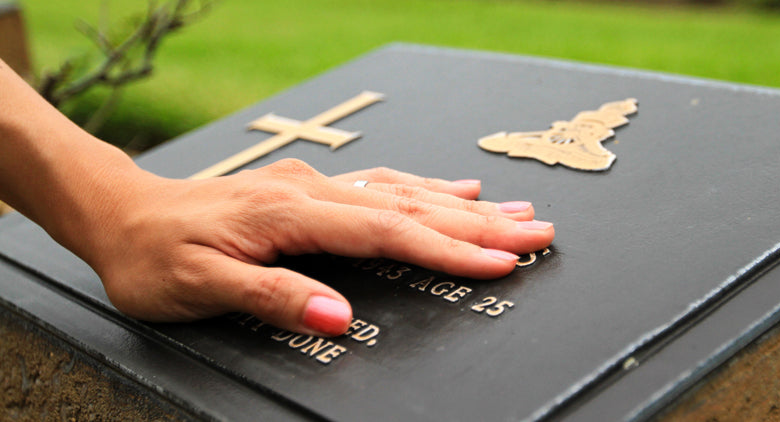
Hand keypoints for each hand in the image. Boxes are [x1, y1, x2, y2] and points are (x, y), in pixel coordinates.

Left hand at [78, 160, 553, 336]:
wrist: (122, 215)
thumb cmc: (155, 256)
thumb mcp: (201, 286)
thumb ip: (274, 297)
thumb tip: (339, 315)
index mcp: (291, 214)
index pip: (389, 231)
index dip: (449, 249)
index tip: (499, 263)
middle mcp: (311, 192)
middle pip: (411, 206)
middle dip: (480, 224)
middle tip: (537, 234)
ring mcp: (313, 187)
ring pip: (403, 191)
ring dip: (463, 205)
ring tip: (515, 214)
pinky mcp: (309, 189)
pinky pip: (382, 184)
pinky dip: (426, 188)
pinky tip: (452, 190)